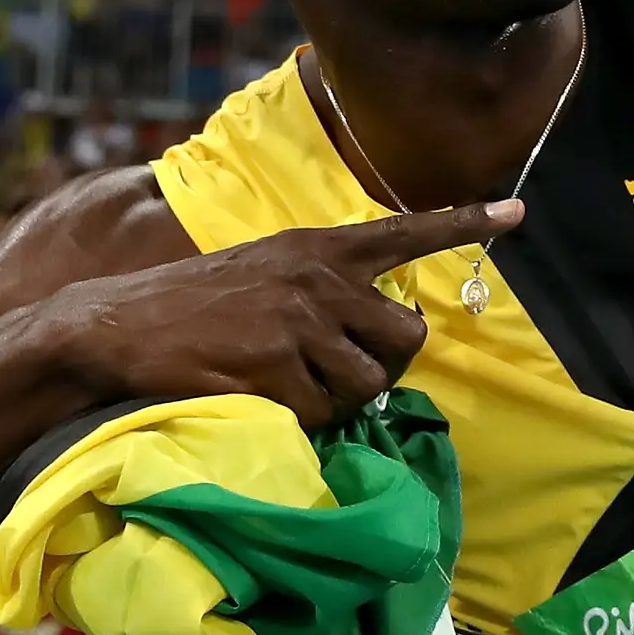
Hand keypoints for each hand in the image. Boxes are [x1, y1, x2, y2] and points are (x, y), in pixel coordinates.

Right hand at [43, 204, 523, 426]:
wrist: (116, 325)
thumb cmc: (194, 303)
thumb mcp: (265, 268)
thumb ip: (323, 287)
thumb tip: (379, 330)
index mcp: (318, 247)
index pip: (405, 231)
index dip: (464, 225)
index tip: (517, 214)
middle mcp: (318, 280)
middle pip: (406, 339)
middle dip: (387, 365)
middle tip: (347, 373)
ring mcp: (298, 325)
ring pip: (367, 386)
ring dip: (341, 400)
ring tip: (291, 384)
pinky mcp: (275, 369)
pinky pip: (321, 414)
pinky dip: (300, 420)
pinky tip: (261, 398)